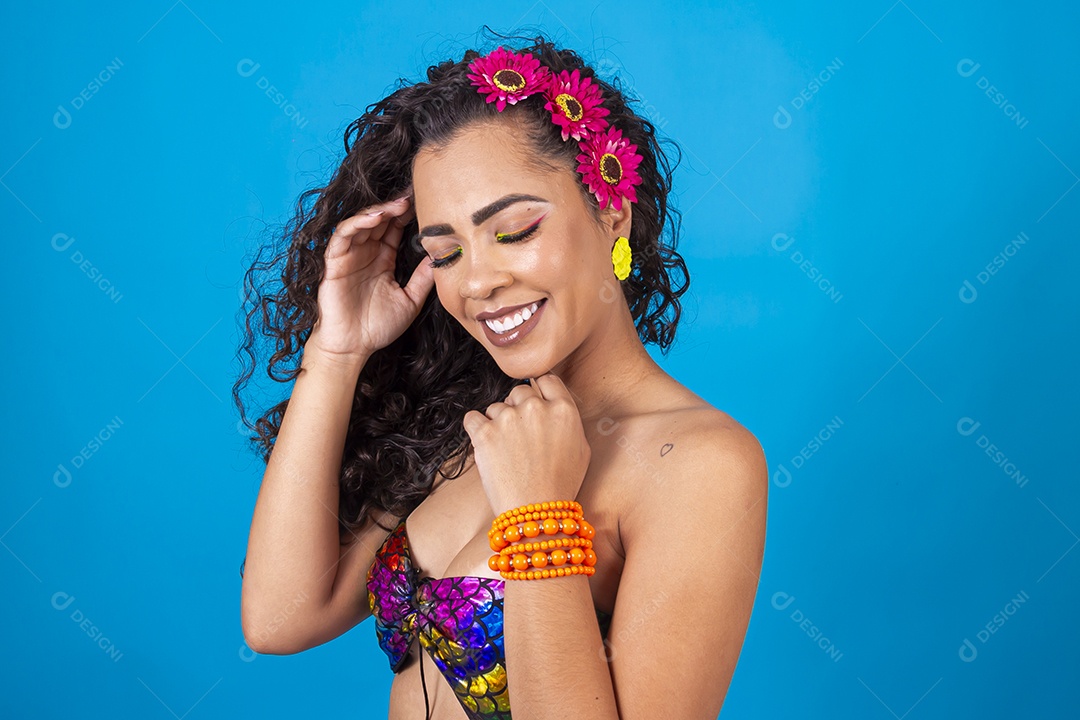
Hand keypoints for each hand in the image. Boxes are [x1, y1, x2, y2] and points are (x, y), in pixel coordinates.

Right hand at [307, 195, 433, 361]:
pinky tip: (374, 217)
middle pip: (380, 222)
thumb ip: (424, 278)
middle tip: (414, 196)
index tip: (424, 204)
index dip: (406, 216)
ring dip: (379, 211)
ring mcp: (349, 257)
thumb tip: (443, 257)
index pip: (394, 230)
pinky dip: (357, 223)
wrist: (353, 348)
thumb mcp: (410, 300)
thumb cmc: (378, 327)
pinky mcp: (334, 263)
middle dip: (396, 208)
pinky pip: (342, 236)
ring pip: (362, 224)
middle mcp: (366, 254)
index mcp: (383, 260)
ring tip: (398, 205)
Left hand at [462, 374, 590, 516]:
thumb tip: (555, 403)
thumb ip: (568, 420)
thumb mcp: (582, 449)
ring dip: (497, 423)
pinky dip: (475, 429)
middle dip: (517, 408)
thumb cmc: (560, 485)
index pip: (547, 379)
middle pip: (519, 391)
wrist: (536, 514)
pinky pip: (472, 418)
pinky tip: (485, 445)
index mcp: (563, 410)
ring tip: (505, 451)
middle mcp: (536, 408)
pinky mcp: (484, 433)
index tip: (533, 404)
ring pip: (495, 407)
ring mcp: (508, 419)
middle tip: (519, 435)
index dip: (539, 391)